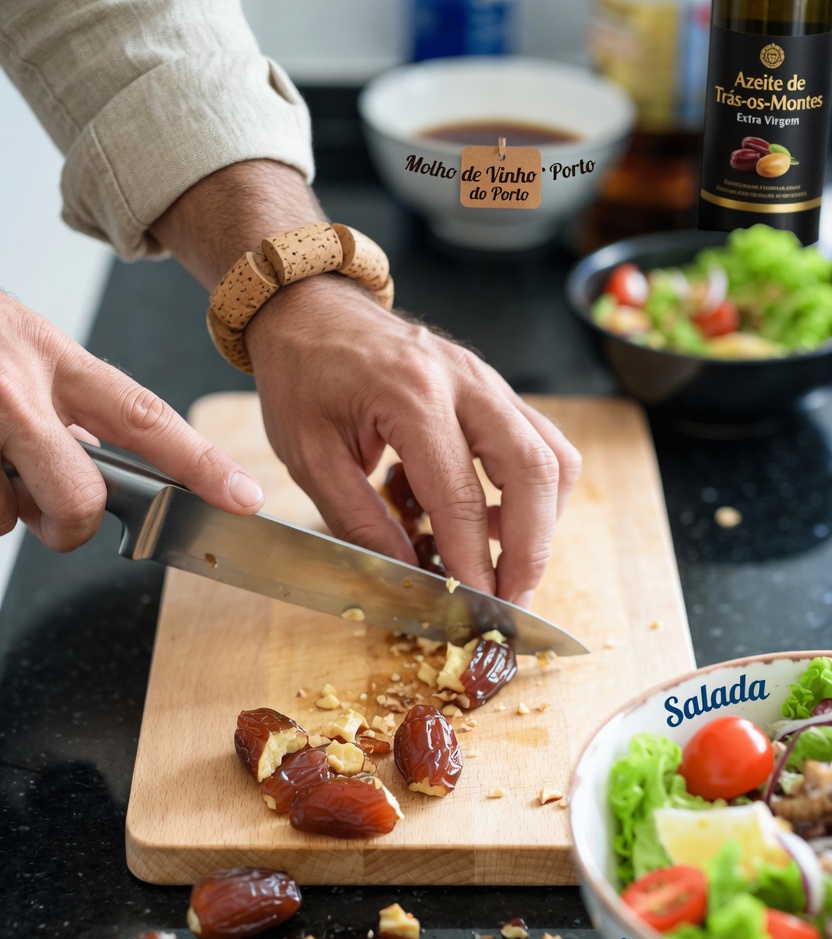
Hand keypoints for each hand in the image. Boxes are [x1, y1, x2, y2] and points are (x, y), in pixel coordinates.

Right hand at [0, 293, 264, 550]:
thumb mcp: (15, 347)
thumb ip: (60, 399)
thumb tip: (91, 458)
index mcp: (48, 354)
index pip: (145, 416)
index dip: (201, 462)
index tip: (245, 495)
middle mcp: (15, 388)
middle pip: (79, 500)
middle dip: (68, 523)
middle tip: (46, 507)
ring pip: (7, 516)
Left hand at [246, 276, 580, 604]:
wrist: (312, 308)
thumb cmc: (303, 377)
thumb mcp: (309, 456)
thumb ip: (359, 520)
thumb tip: (408, 575)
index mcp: (410, 396)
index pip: (460, 496)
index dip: (473, 561)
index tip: (475, 607)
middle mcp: (464, 382)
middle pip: (534, 471)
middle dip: (532, 548)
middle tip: (512, 599)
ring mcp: (488, 381)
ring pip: (552, 456)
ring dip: (542, 521)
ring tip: (506, 565)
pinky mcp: (495, 389)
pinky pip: (541, 443)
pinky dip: (533, 492)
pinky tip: (493, 519)